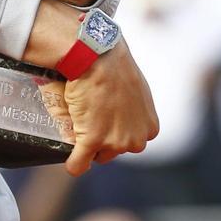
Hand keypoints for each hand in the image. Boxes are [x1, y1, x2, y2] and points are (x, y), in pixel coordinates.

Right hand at [59, 39, 158, 175]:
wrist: (98, 56)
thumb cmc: (116, 68)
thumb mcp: (137, 91)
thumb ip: (136, 112)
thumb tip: (123, 116)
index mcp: (149, 128)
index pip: (131, 142)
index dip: (117, 131)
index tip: (107, 118)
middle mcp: (136, 139)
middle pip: (115, 151)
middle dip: (104, 139)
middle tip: (93, 117)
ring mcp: (114, 142)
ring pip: (97, 156)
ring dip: (88, 145)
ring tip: (81, 121)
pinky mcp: (93, 140)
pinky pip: (79, 163)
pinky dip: (74, 164)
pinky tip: (71, 160)